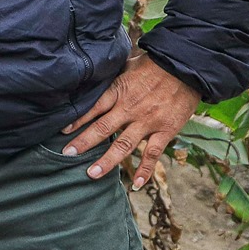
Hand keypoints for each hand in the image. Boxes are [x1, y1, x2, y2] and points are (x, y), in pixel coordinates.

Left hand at [63, 53, 199, 189]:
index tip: (62, 131)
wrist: (186, 67)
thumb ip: (111, 78)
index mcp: (119, 91)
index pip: (93, 108)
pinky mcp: (165, 130)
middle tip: (66, 155)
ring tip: (92, 174)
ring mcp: (147, 121)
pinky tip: (136, 184)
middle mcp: (130, 109)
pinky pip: (153, 153)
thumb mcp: (126, 66)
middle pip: (102, 129)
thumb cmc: (154, 65)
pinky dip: (145, 170)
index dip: (77, 120)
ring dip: (107, 161)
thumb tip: (92, 77)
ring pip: (124, 145)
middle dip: (83, 143)